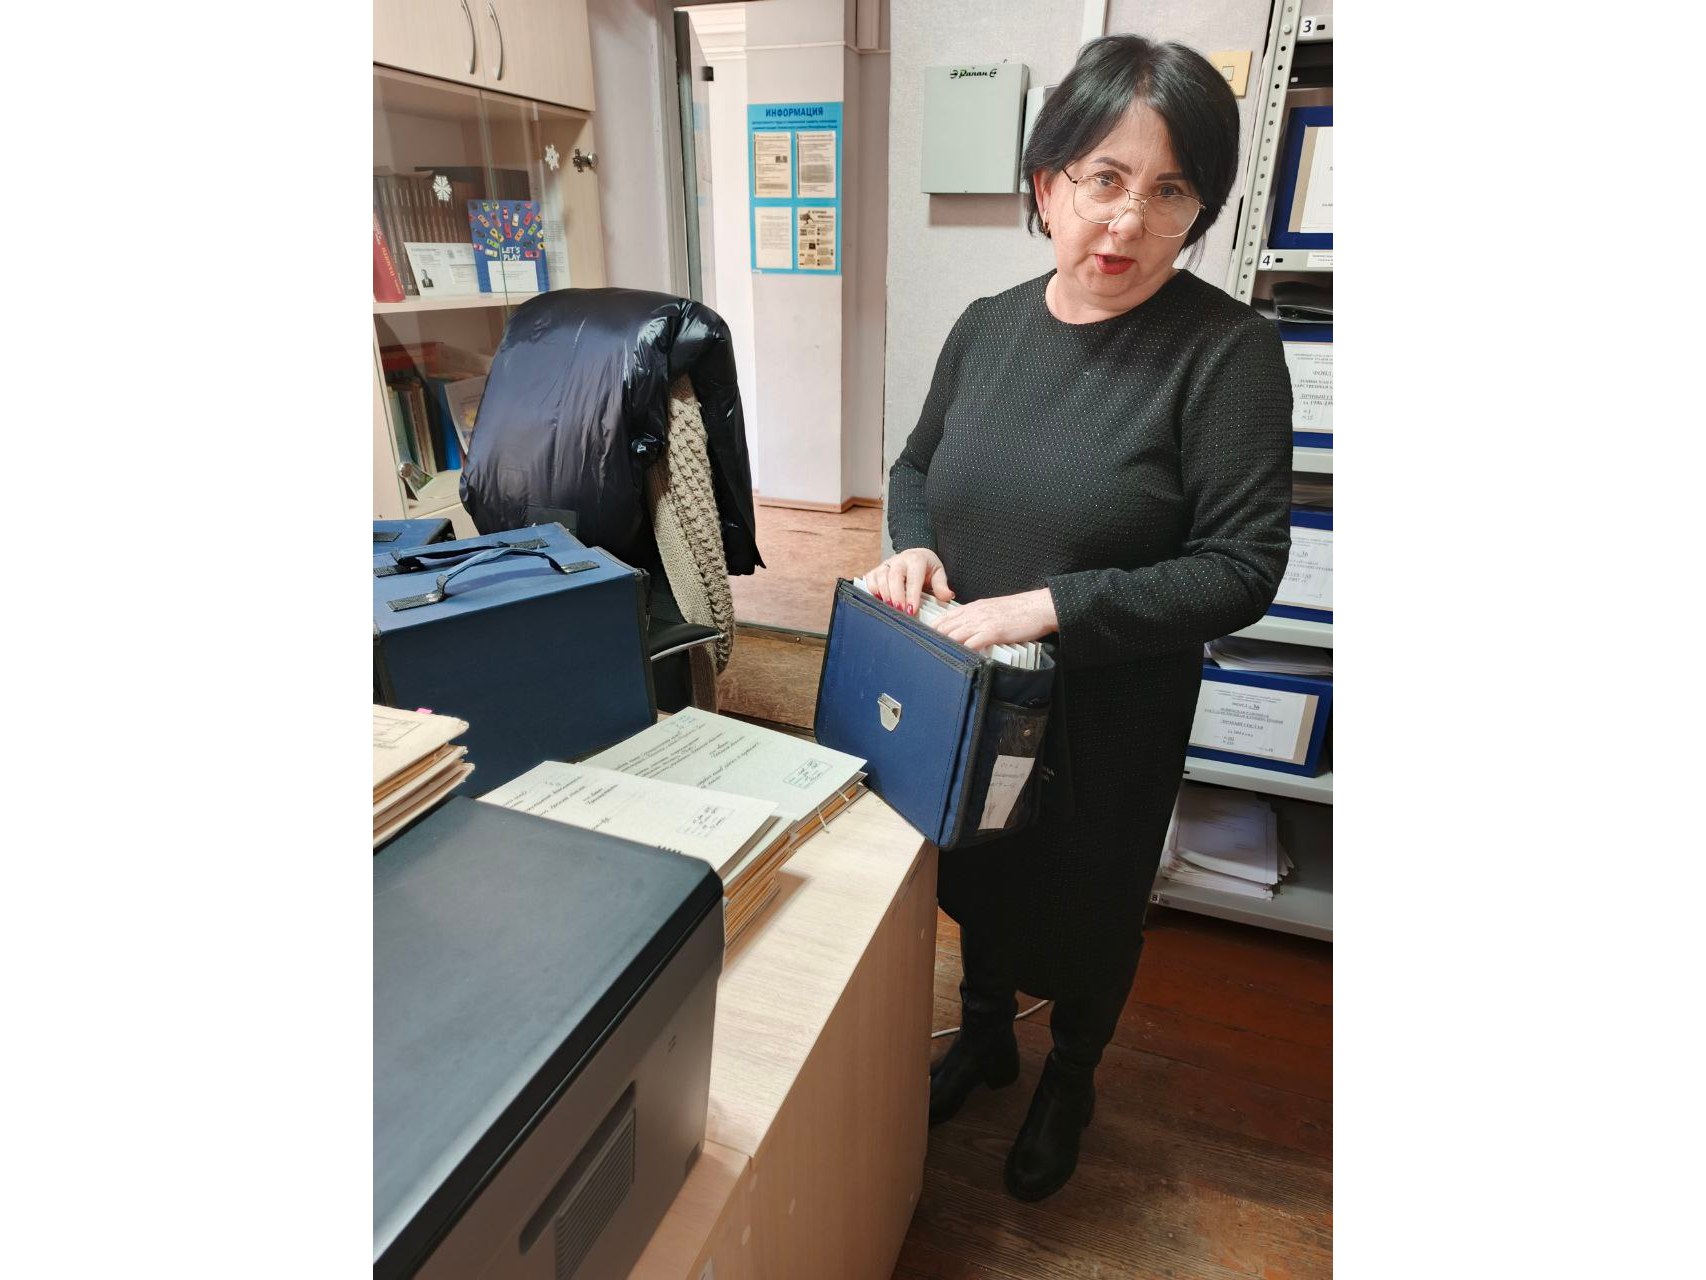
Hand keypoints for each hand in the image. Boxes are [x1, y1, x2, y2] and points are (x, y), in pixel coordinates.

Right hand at [863, 548, 953, 615]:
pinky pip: (870, 578)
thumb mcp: (938, 573)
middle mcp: (900, 560)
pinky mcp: (877, 570)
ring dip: (884, 594)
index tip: (912, 610)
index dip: (912, 594)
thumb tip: (947, 596)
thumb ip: (941, 585)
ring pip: (881, 576)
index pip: (914, 577)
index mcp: (917, 560)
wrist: (915, 556)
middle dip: (896, 595)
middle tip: (899, 610)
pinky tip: (878, 600)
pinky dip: (872, 589)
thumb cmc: (926, 568)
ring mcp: (887, 564)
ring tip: (889, 608)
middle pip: (894, 576)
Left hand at [928, 588, 1057, 651]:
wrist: (1038, 606)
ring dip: (942, 646)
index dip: (930, 628)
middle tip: (920, 651)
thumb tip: (967, 631)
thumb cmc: (1019, 611)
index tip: (920, 638)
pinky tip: (956, 658)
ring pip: (954, 634)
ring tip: (930, 658)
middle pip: (944, 626)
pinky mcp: (993, 631)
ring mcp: (982, 622)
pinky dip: (962, 651)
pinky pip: (972, 642)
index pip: (945, 617)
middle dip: (930, 639)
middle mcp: (974, 613)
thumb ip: (978, 619)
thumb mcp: (992, 610)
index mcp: (973, 608)